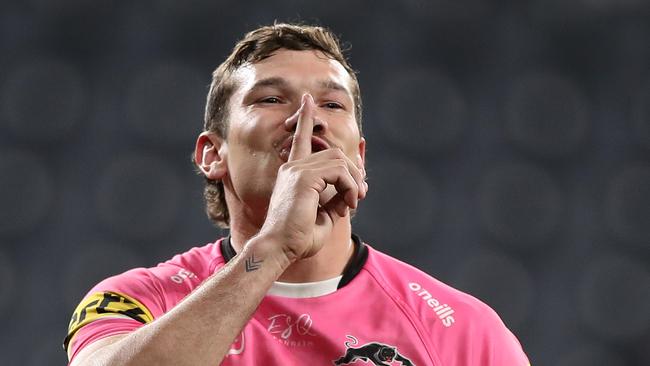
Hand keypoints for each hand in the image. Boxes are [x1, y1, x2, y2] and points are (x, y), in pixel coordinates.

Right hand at [258, 94, 366, 261]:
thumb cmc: (298, 238)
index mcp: (293, 173)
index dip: (306, 119)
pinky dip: (349, 187)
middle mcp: (293, 167)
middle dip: (353, 173)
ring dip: (353, 182)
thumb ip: (334, 199)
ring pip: (339, 160)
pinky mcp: (304, 177)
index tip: (308, 99)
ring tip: (352, 202)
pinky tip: (347, 204)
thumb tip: (352, 192)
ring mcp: (297, 170)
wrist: (280, 248)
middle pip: (334, 154)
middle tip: (357, 197)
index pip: (300, 139)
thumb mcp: (322, 215)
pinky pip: (339, 172)